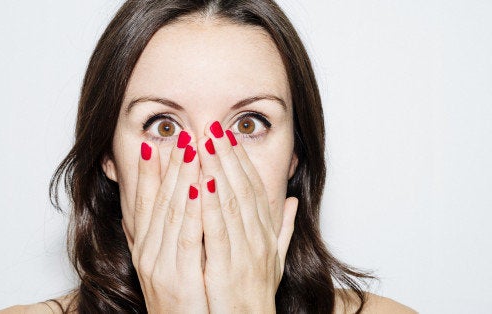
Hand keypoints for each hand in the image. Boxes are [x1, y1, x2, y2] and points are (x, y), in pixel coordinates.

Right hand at [131, 132, 207, 312]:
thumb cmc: (181, 304)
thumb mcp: (169, 268)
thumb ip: (174, 239)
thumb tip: (181, 211)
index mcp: (146, 248)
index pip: (145, 203)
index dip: (150, 173)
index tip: (158, 144)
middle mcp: (147, 252)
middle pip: (159, 200)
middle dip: (171, 165)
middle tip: (182, 135)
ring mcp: (159, 264)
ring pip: (171, 212)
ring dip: (182, 177)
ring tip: (192, 148)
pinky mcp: (177, 277)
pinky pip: (186, 237)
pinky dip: (192, 209)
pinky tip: (200, 186)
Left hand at [196, 121, 298, 312]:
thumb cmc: (259, 295)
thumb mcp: (276, 259)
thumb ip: (283, 229)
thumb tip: (292, 201)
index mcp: (265, 233)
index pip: (253, 189)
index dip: (241, 160)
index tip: (228, 136)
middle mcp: (257, 238)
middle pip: (242, 188)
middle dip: (227, 155)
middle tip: (213, 127)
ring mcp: (244, 252)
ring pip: (230, 203)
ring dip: (216, 170)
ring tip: (204, 143)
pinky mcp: (226, 268)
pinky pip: (216, 232)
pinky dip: (209, 206)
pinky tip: (199, 183)